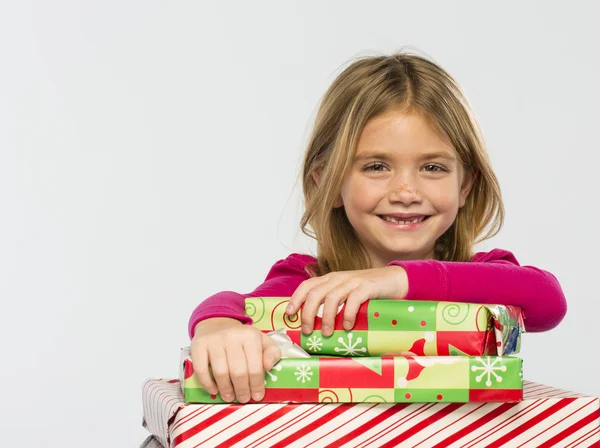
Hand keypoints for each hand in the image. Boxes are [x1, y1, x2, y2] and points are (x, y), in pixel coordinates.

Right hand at [191, 317, 281, 402]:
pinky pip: (201, 370)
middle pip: (238, 372)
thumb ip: (272, 353)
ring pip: (220, 373)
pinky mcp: (198, 345)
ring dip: (226, 389)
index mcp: (250, 336)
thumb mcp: (262, 340)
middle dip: (242, 390)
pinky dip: (207, 384)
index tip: (257, 396)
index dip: (257, 385)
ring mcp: (214, 340)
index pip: (255, 367)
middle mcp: (232, 336)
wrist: (217, 324)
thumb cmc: (242, 338)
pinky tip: (214, 390)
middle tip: (244, 398)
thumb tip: (268, 366)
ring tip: (230, 396)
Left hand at [285, 266, 407, 336]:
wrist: (394, 279)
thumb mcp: (346, 293)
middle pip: (315, 294)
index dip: (295, 299)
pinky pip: (353, 300)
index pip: (307, 286)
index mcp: (330, 279)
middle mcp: (338, 278)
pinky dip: (347, 314)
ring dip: (326, 317)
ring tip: (326, 333)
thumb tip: (315, 324)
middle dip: (307, 313)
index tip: (289, 314)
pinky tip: (347, 326)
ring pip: (332, 298)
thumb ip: (332, 302)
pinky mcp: (367, 287)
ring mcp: (353, 281)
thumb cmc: (368, 291)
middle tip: (307, 331)